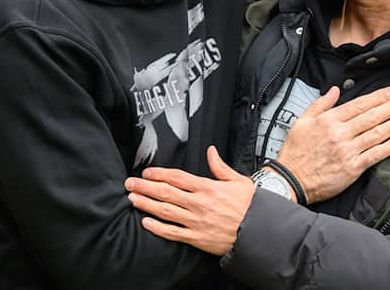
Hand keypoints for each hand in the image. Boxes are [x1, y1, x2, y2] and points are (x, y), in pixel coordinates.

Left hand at [125, 146, 254, 255]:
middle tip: (130, 183)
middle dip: (145, 187)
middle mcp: (199, 204)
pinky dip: (158, 228)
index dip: (159, 173)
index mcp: (207, 188)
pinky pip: (173, 232)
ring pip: (165, 211)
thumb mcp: (239, 181)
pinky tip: (146, 222)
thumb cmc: (250, 206)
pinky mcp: (196, 237)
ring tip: (132, 199)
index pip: (177, 177)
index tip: (146, 172)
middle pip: (166, 192)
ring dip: (146, 204)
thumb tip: (210, 151)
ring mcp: (196, 221)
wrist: (259, 232)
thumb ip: (220, 167)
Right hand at [277, 86, 389, 203]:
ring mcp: (347, 151)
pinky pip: (376, 154)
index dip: (377, 97)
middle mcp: (340, 133)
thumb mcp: (302, 121)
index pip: (358, 105)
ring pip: (377, 134)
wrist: (291, 179)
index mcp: (328, 120)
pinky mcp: (353, 168)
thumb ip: (320, 104)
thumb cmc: (296, 152)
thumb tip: (335, 90)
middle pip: (371, 117)